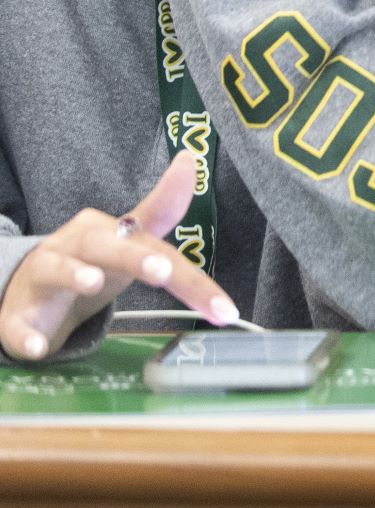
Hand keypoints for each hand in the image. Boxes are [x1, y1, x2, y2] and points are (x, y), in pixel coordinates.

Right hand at [0, 153, 237, 362]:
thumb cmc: (93, 264)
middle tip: (162, 272)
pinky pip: (18, 324)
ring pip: (56, 269)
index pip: (155, 247)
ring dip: (75, 275)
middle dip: (134, 257)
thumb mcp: (131, 241)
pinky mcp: (16, 314)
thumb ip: (164, 210)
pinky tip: (38, 348)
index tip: (220, 295)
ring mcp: (44, 276)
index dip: (189, 276)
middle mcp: (76, 246)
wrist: (29, 291)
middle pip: (106, 246)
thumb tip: (192, 159)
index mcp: (108, 231)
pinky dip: (27, 335)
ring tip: (94, 284)